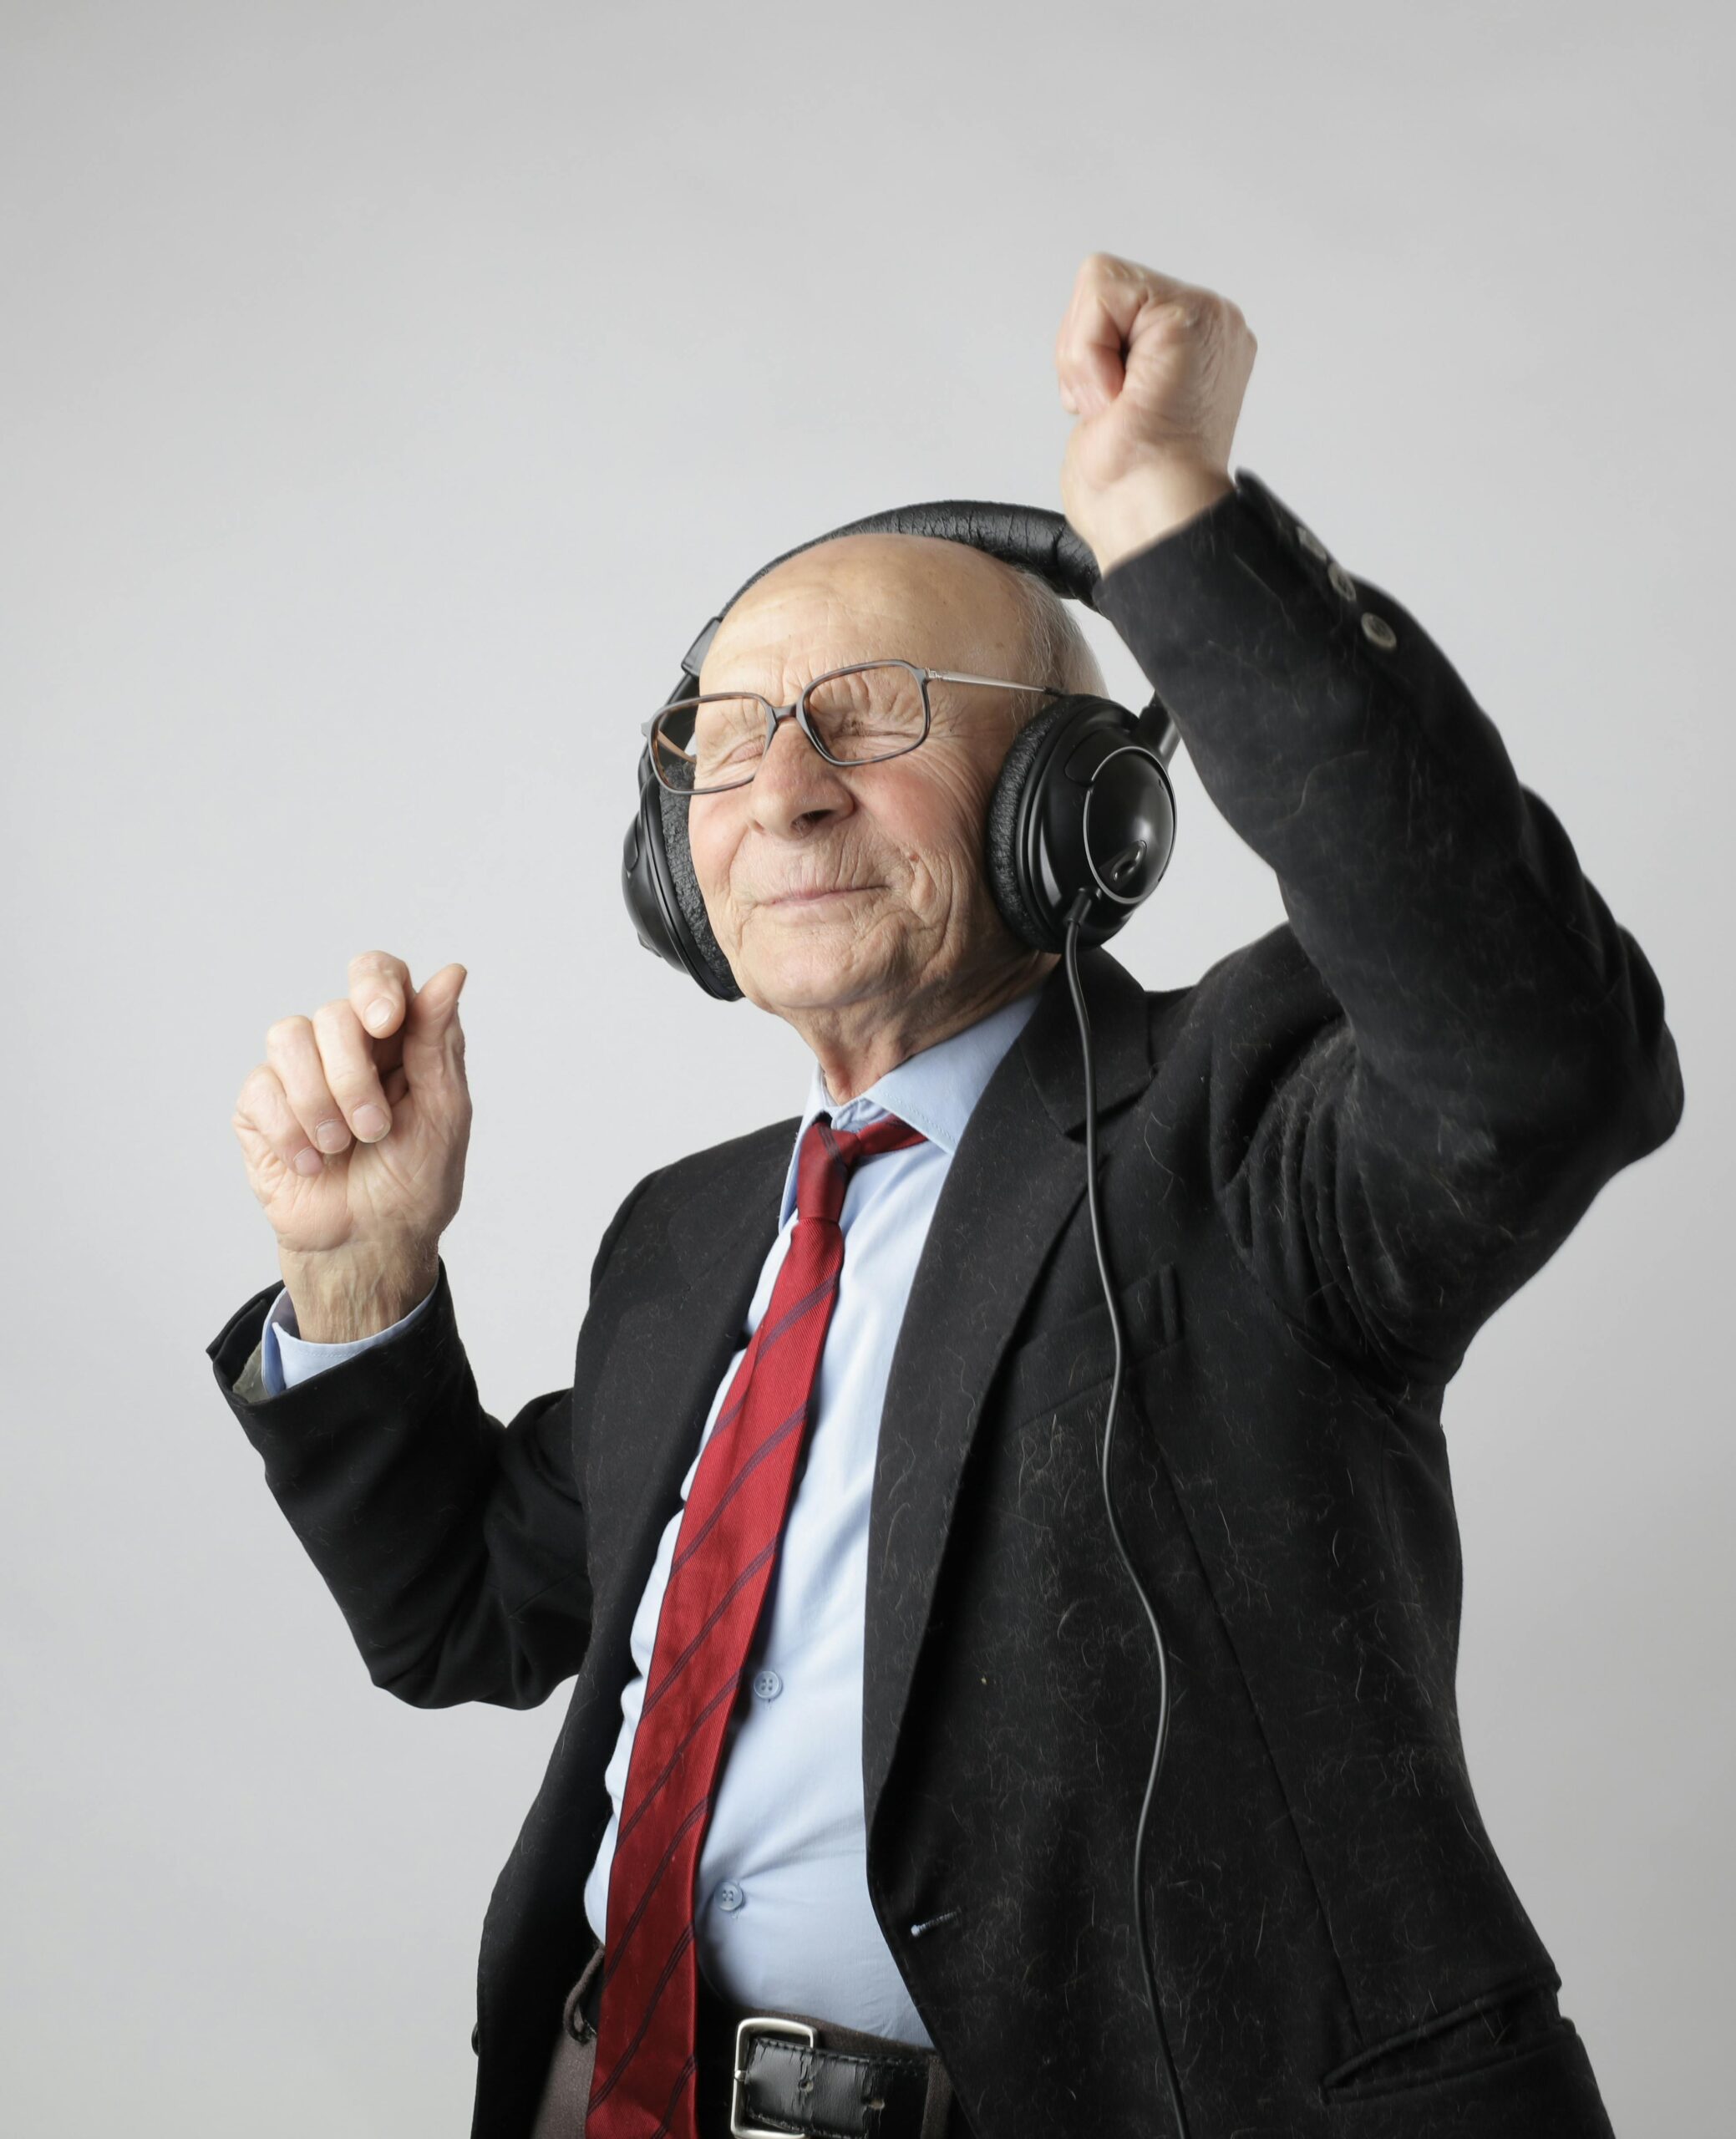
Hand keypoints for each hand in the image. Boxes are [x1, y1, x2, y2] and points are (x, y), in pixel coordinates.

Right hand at [231, 953, 470, 1336]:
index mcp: (395, 1039)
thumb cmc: (414, 1183)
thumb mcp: (443, 1115)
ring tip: (342, 1147)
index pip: (376, 974)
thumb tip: (452, 973)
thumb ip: (439, 1042)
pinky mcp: (259, 1105)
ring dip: (319, 1102)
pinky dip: (290, 1131)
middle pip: (333, 1012)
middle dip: (354, 1078)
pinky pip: (259, 1087)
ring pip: (287, 1037)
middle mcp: (344, 1045)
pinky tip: (312, 1163)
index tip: (384, 1022)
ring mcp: (298, 1071)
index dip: (375, 986)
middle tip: (374, 1129)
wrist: (368, 1244)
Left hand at [1054, 252, 1256, 572]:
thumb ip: (1111, 356)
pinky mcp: (1190, 316)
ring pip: (1100, 282)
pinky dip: (1087, 350)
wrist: (1152, 518)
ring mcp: (1207, 318)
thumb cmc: (1131, 490)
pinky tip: (1119, 395)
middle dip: (1083, 350)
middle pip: (1104, 284)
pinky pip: (1101, 291)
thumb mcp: (1109, 404)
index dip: (1088, 355)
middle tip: (1112, 408)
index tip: (1112, 409)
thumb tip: (1095, 349)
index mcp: (1197, 347)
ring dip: (1084, 355)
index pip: (1113, 303)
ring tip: (1119, 404)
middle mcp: (1210, 326)